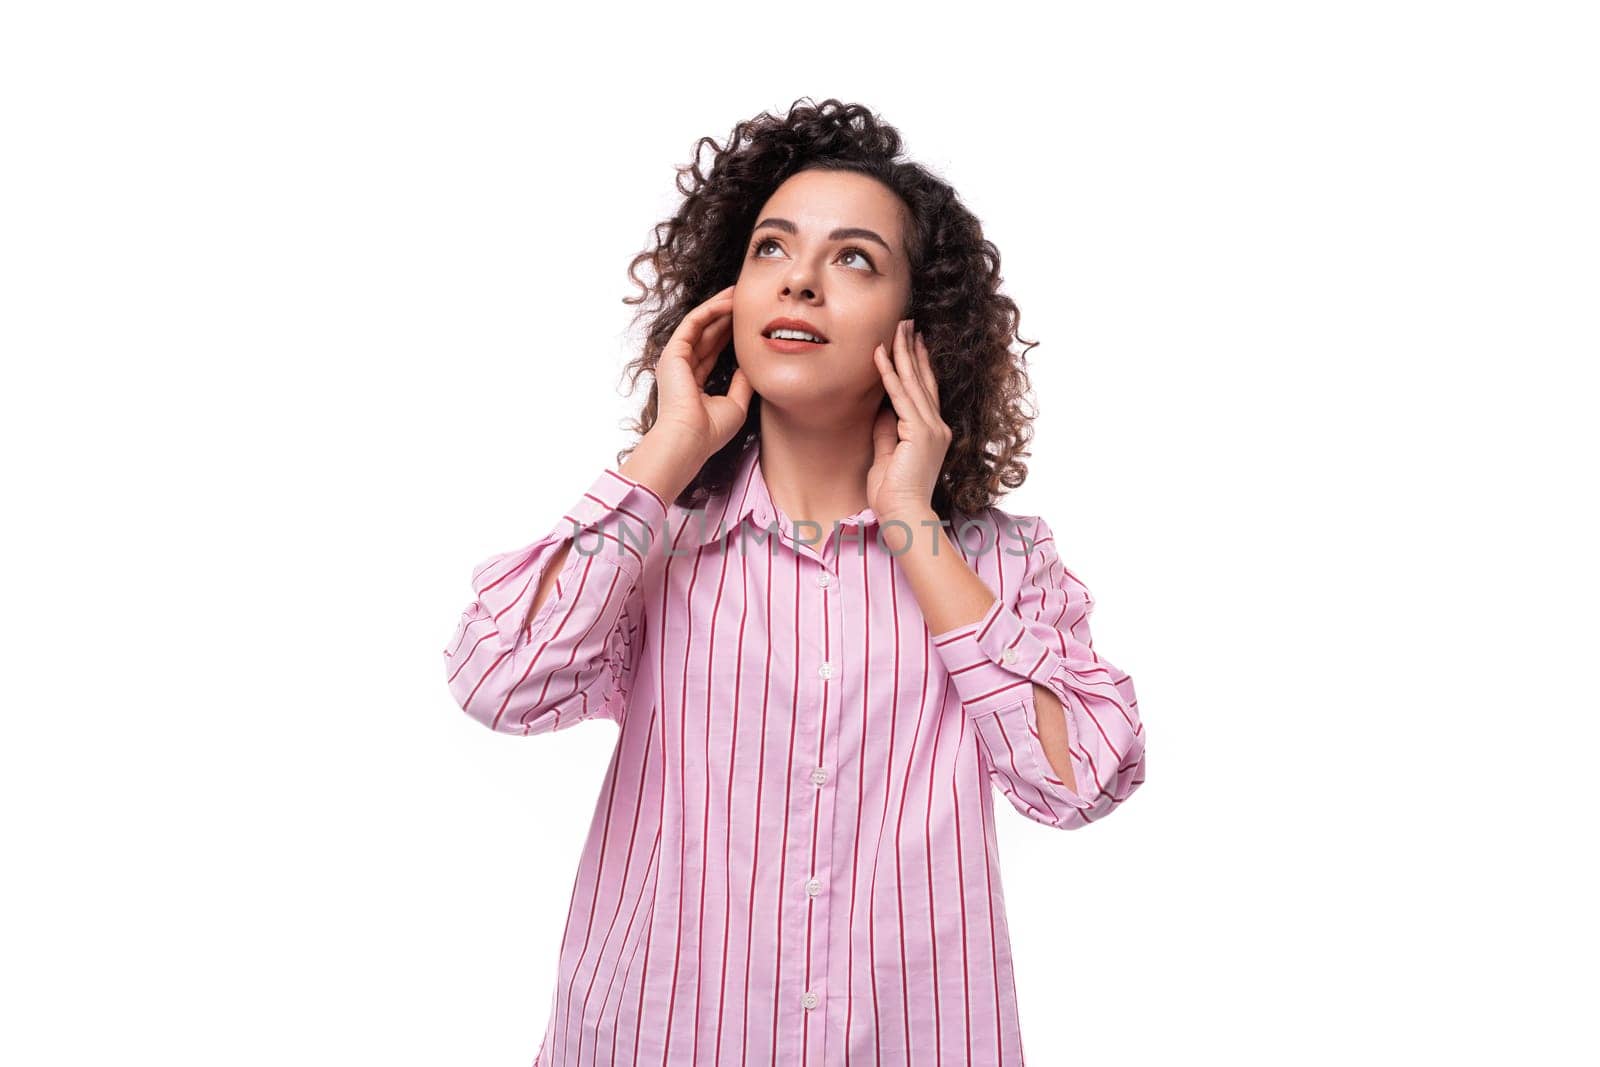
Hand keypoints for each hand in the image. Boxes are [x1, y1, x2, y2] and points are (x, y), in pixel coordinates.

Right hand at [651, 284, 754, 461]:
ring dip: (718, 307)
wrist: (690, 440)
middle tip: (744, 298)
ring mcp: (676, 360)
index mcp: (694, 383)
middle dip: (725, 315)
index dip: (729, 334)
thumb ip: (742, 383)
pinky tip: (727, 302)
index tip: (747, 322)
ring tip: (738, 293)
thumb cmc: (710, 431)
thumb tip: (751, 365)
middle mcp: (682, 369)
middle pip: (706, 334)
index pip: (713, 351)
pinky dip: (710, 310)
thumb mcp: (735, 404)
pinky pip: (693, 323)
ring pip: (700, 325)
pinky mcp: (673, 352)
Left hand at [868, 319, 951, 523]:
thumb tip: (881, 410)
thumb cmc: (894, 494)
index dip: (920, 363)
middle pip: (924, 378)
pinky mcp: (918, 432)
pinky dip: (889, 373)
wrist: (904, 514)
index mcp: (933, 432)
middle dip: (914, 348)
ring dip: (903, 352)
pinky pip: (900, 395)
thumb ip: (887, 431)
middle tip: (908, 322)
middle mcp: (937, 426)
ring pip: (914, 381)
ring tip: (897, 327)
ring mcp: (931, 428)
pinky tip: (881, 353)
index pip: (927, 390)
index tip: (914, 341)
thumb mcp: (888, 455)